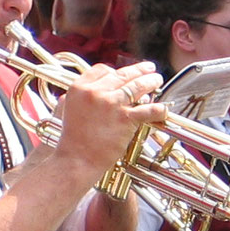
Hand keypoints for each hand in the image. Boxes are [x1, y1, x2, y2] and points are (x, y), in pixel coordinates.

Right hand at [54, 61, 164, 176]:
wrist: (76, 161)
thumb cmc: (72, 141)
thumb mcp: (66, 111)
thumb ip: (75, 98)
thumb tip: (85, 91)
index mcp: (79, 88)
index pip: (102, 70)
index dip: (115, 71)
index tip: (123, 75)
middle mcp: (94, 92)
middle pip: (122, 74)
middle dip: (139, 70)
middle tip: (149, 69)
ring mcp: (111, 103)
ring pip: (137, 86)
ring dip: (151, 82)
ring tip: (157, 80)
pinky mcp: (124, 118)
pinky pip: (148, 109)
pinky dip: (158, 109)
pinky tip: (163, 109)